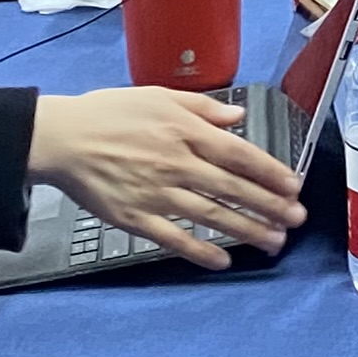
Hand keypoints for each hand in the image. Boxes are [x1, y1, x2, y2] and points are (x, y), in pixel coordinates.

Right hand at [27, 88, 305, 268]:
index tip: (293, 186)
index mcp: (185, 131)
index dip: (270, 172)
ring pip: (212, 215)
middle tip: (296, 219)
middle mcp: (177, 163)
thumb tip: (237, 116)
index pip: (239, 154)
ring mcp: (157, 193)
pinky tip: (223, 260)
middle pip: (233, 188)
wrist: (62, 139)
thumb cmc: (107, 113)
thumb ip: (202, 107)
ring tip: (273, 242)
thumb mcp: (159, 96)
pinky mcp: (135, 217)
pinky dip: (200, 251)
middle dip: (270, 206)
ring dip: (247, 230)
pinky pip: (174, 238)